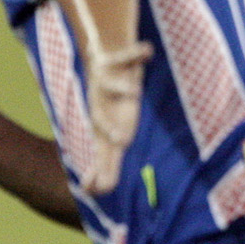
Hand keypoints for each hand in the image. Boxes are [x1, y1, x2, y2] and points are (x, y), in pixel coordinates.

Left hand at [80, 43, 152, 194]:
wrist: (100, 66)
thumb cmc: (111, 109)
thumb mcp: (112, 135)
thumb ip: (106, 164)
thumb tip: (99, 191)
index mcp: (104, 125)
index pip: (100, 150)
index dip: (100, 167)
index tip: (96, 188)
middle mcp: (100, 105)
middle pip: (100, 118)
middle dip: (109, 127)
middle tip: (123, 139)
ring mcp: (103, 82)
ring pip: (112, 86)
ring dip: (124, 88)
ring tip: (136, 90)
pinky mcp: (109, 58)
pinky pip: (125, 54)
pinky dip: (137, 52)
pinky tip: (148, 53)